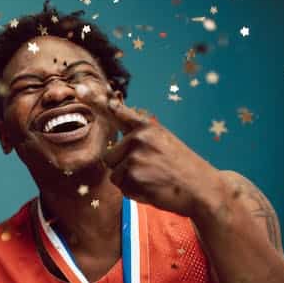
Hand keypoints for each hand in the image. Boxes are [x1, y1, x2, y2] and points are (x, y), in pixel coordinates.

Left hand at [102, 100, 220, 217]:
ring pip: (114, 174)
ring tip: (154, 179)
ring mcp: (135, 155)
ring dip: (130, 181)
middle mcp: (139, 137)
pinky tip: (154, 188)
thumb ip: (140, 138)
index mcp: (146, 127)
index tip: (79, 89)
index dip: (96, 101)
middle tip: (152, 171)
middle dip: (124, 167)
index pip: (116, 112)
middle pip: (109, 157)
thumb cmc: (182, 168)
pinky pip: (122, 187)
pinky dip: (135, 192)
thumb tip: (115, 144)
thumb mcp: (163, 142)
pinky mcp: (133, 175)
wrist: (204, 189)